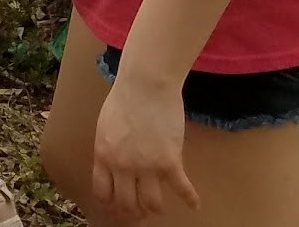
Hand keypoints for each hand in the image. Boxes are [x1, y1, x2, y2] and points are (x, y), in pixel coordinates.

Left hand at [91, 78, 200, 218]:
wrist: (145, 85)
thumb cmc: (124, 98)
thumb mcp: (105, 126)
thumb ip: (108, 148)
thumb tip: (112, 162)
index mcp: (103, 156)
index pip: (103, 191)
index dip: (110, 203)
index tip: (116, 207)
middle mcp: (122, 166)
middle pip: (126, 202)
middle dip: (133, 211)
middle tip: (140, 213)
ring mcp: (146, 166)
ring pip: (151, 202)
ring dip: (156, 208)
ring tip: (159, 208)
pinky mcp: (170, 162)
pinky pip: (181, 188)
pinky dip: (189, 198)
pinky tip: (195, 204)